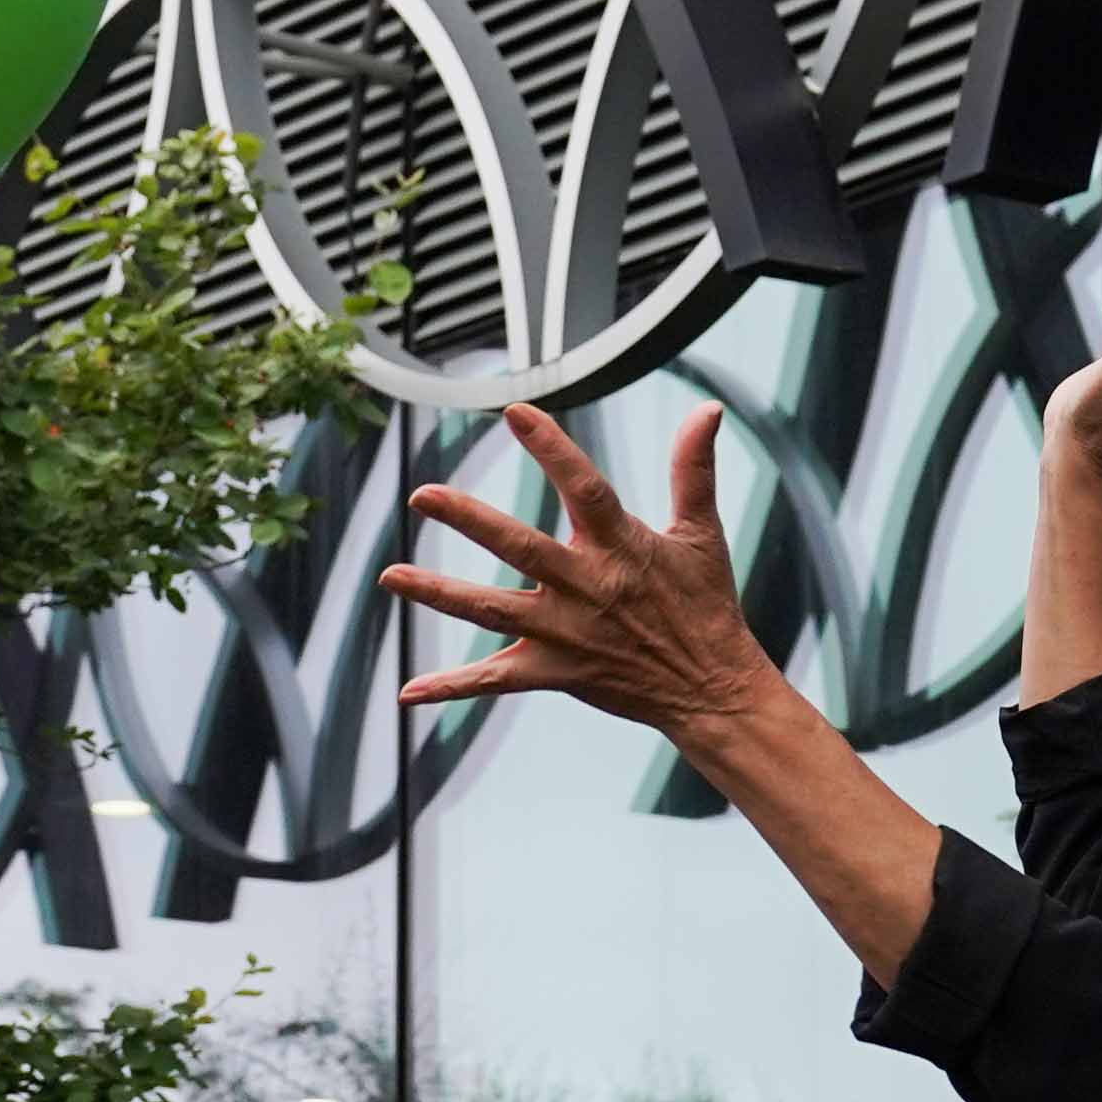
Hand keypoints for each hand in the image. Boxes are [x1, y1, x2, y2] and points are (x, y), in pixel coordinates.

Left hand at [380, 404, 801, 741]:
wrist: (711, 690)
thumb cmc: (705, 604)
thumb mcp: (701, 533)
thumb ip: (694, 469)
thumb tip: (707, 409)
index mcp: (621, 546)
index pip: (584, 488)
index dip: (552, 450)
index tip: (515, 412)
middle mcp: (588, 586)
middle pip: (521, 547)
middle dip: (470, 521)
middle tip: (422, 494)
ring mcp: (566, 632)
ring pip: (493, 610)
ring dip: (439, 593)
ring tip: (390, 576)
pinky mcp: (556, 671)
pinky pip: (495, 680)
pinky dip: (452, 687)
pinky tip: (408, 691)